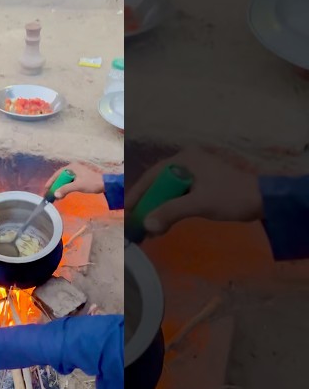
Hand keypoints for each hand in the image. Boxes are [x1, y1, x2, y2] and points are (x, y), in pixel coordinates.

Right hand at [45, 162, 103, 198]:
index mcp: (71, 167)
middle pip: (60, 177)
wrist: (104, 184)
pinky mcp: (78, 178)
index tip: (46, 188)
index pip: (57, 174)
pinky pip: (69, 183)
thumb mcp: (77, 186)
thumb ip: (66, 189)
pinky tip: (63, 195)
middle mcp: (72, 169)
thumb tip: (55, 194)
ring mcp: (76, 173)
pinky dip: (65, 189)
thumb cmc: (91, 183)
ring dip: (60, 189)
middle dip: (55, 186)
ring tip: (56, 197)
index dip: (51, 181)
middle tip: (50, 194)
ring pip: (64, 181)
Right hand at [126, 147, 262, 236]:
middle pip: (156, 184)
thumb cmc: (231, 197)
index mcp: (184, 159)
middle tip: (133, 223)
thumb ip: (170, 212)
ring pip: (166, 192)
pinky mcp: (200, 184)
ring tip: (146, 229)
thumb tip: (146, 226)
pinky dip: (169, 210)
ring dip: (157, 210)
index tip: (124, 211)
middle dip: (146, 205)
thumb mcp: (199, 204)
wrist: (265, 200)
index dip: (136, 195)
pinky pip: (177, 196)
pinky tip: (162, 225)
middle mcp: (185, 162)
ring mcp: (193, 173)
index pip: (151, 176)